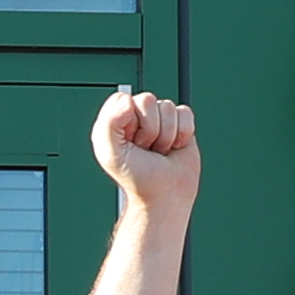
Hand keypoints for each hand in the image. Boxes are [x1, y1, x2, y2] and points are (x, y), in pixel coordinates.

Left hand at [90, 86, 198, 208]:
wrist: (164, 195)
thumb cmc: (136, 177)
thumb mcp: (111, 154)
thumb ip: (109, 124)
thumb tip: (127, 99)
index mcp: (115, 120)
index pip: (123, 99)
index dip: (129, 120)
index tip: (129, 142)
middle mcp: (136, 116)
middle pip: (147, 100)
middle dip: (149, 130)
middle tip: (146, 149)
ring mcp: (159, 119)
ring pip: (167, 108)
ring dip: (166, 135)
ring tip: (159, 151)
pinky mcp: (180, 123)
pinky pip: (185, 113)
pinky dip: (182, 134)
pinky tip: (174, 147)